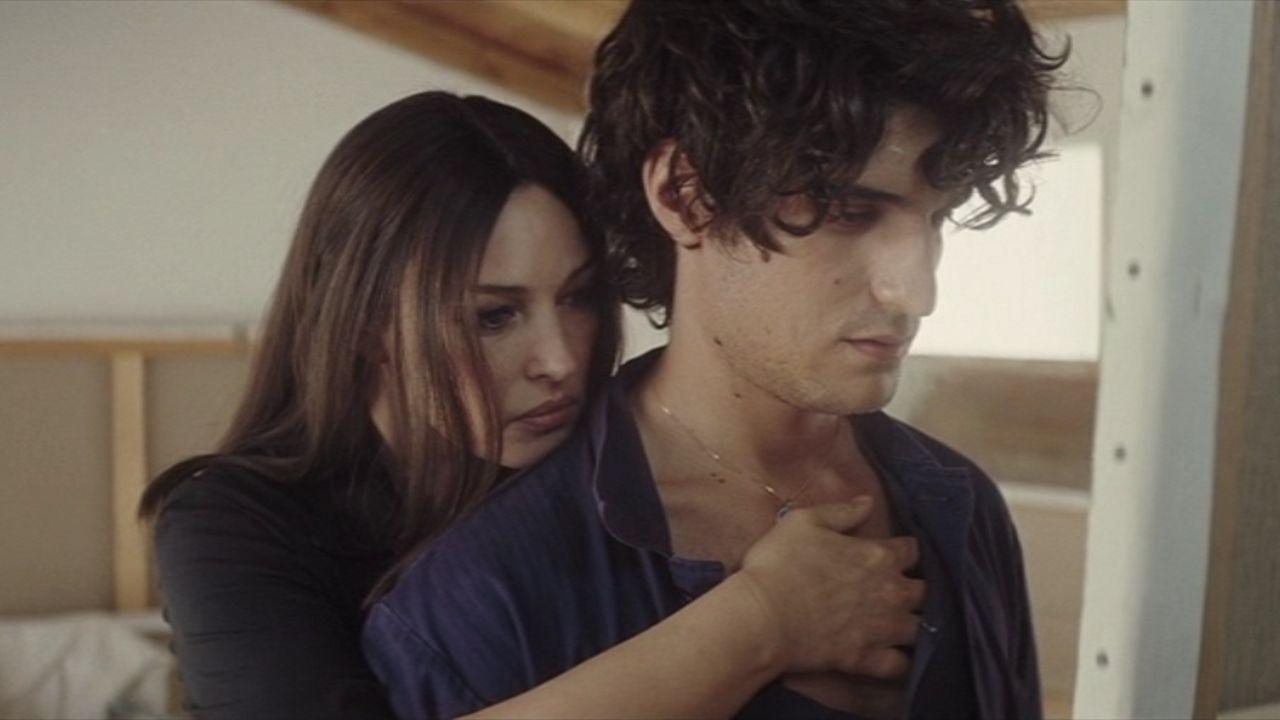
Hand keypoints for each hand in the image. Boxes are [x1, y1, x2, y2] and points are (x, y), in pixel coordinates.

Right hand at [728, 496, 923, 679]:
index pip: (911, 549)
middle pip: (923, 590)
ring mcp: (883, 629)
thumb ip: (842, 511)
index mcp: (879, 556)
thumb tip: (869, 501)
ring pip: (920, 628)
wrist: (763, 618)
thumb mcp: (804, 522)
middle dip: (915, 587)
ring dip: (915, 623)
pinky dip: (905, 662)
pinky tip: (900, 658)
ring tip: (904, 624)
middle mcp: (891, 592)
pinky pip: (902, 666)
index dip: (904, 550)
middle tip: (899, 589)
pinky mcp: (869, 660)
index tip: (895, 553)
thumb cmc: (779, 564)